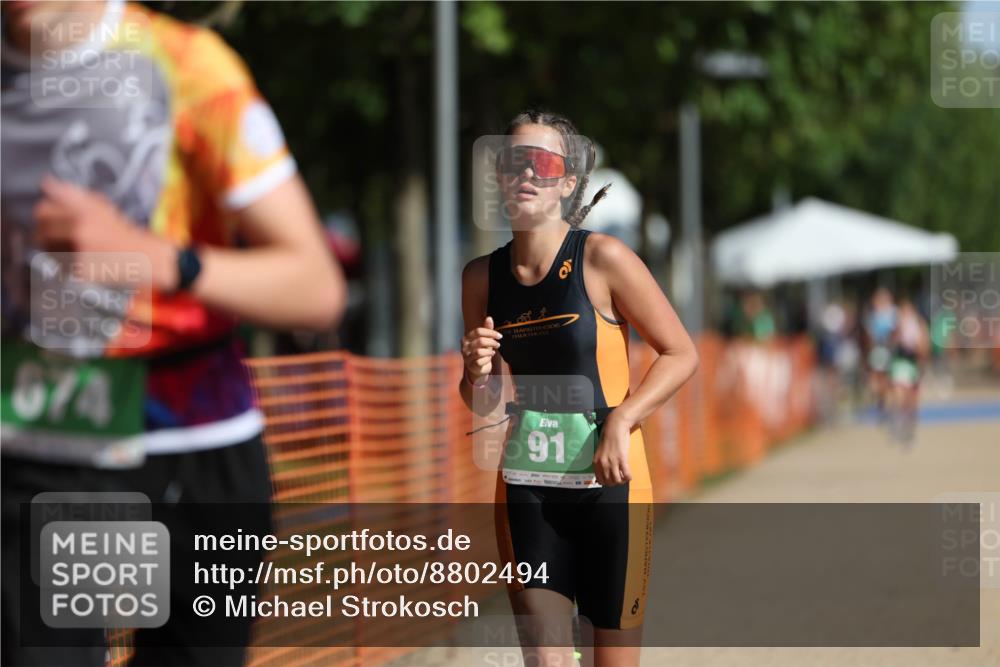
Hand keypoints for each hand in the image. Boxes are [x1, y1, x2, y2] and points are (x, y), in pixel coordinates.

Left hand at [33, 175, 178, 290]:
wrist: (143, 257)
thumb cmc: (120, 232)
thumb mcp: (100, 207)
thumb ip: (72, 194)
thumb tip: (47, 182)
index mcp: (82, 211)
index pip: (43, 210)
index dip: (45, 216)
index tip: (52, 220)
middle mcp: (79, 230)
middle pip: (41, 232)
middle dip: (46, 235)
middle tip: (60, 238)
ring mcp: (79, 252)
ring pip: (48, 251)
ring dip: (54, 250)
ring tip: (73, 250)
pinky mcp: (81, 271)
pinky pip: (59, 267)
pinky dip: (65, 265)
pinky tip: (80, 261)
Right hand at [461, 315, 501, 384]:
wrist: (478, 368)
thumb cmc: (482, 352)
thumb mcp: (485, 340)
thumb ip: (487, 329)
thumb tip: (489, 317)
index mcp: (467, 338)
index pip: (478, 331)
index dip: (490, 332)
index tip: (499, 336)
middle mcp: (464, 346)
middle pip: (480, 341)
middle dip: (492, 342)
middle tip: (498, 344)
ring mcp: (466, 356)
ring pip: (480, 351)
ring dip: (490, 351)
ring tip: (493, 351)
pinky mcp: (470, 365)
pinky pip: (480, 361)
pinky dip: (487, 359)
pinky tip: (490, 357)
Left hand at [593, 413, 632, 485]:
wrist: (615, 427)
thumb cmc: (608, 437)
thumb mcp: (601, 452)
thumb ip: (601, 461)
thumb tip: (605, 471)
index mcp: (596, 462)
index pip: (600, 480)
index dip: (607, 482)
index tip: (611, 480)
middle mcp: (603, 464)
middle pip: (609, 482)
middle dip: (615, 483)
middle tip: (620, 478)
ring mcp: (612, 462)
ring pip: (618, 480)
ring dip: (622, 481)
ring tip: (625, 477)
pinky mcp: (622, 459)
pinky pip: (626, 474)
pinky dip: (629, 477)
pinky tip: (629, 475)